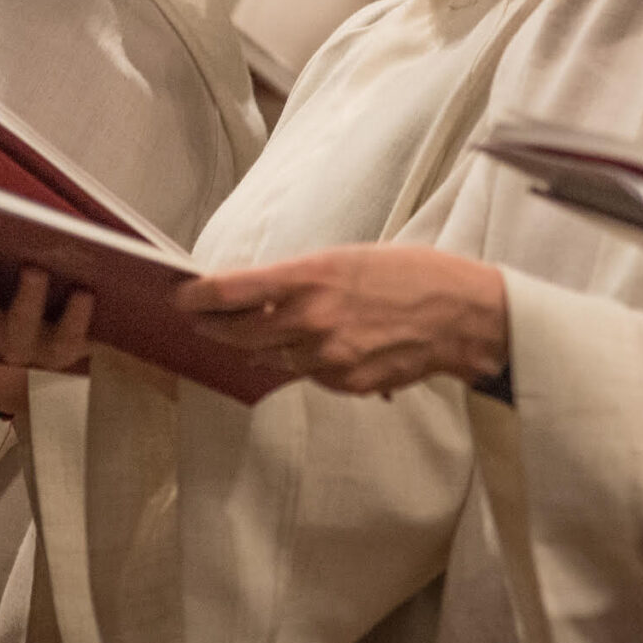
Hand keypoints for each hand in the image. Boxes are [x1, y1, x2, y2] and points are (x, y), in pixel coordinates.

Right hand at [0, 245, 92, 373]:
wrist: (83, 320)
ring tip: (34, 270)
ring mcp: (21, 344)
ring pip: (16, 330)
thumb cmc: (33, 267)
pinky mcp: (58, 353)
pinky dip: (74, 318)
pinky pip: (64, 341)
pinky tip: (84, 293)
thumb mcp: (8, 247)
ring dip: (24, 300)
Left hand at [174, 245, 506, 395]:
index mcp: (310, 277)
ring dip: (262, 347)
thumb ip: (297, 281)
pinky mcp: (346, 383)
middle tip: (201, 320)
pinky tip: (318, 346)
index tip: (181, 297)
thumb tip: (254, 298)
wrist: (461, 313)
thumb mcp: (345, 259)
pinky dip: (304, 362)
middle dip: (216, 327)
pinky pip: (308, 375)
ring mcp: (329, 357)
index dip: (198, 297)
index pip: (232, 291)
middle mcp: (313, 319)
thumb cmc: (407, 274)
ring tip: (258, 332)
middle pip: (240, 333)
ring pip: (272, 358)